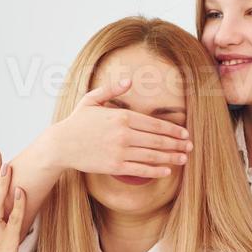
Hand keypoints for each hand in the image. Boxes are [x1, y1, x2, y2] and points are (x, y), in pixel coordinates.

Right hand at [46, 78, 192, 178]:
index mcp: (122, 116)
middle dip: (177, 144)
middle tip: (190, 147)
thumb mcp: (92, 100)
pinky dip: (156, 170)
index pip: (155, 124)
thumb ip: (112, 89)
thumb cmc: (77, 122)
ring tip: (183, 159)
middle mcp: (124, 134)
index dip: (173, 130)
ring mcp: (120, 151)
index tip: (185, 133)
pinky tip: (167, 171)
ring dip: (171, 157)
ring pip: (153, 155)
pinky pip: (141, 170)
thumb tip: (129, 81)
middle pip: (158, 140)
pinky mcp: (115, 166)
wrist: (61, 145)